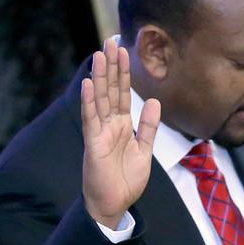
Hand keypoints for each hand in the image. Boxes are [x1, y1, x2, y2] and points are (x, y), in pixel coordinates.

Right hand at [82, 37, 160, 226]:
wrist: (115, 203)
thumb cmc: (126, 180)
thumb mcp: (145, 150)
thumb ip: (148, 127)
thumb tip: (155, 102)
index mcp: (122, 125)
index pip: (123, 93)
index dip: (123, 72)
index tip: (123, 49)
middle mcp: (109, 124)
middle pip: (110, 90)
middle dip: (111, 66)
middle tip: (110, 40)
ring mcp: (99, 132)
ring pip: (99, 99)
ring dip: (99, 77)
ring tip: (99, 55)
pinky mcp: (93, 144)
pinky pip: (91, 120)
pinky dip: (89, 102)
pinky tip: (88, 85)